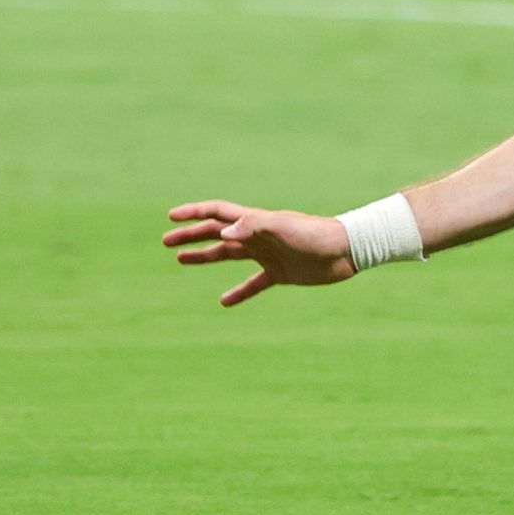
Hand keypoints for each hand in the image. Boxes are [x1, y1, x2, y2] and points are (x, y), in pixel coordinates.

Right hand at [163, 200, 353, 306]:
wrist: (346, 250)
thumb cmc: (315, 234)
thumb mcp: (282, 228)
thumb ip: (253, 227)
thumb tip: (222, 232)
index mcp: (256, 221)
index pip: (218, 212)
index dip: (195, 213)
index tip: (171, 217)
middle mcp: (259, 236)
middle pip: (218, 233)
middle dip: (192, 235)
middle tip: (167, 242)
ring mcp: (268, 254)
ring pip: (230, 254)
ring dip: (206, 256)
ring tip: (182, 260)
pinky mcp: (280, 273)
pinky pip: (254, 284)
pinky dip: (239, 292)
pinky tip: (224, 302)